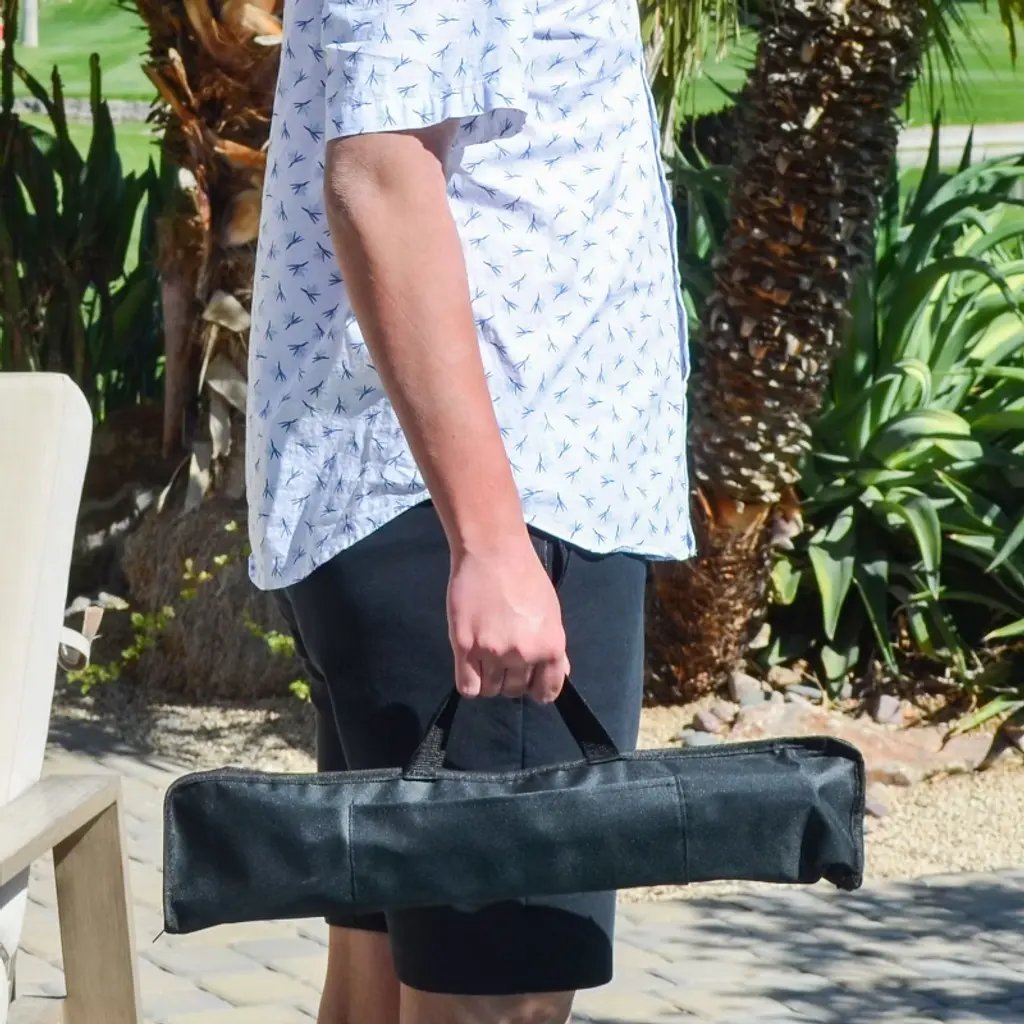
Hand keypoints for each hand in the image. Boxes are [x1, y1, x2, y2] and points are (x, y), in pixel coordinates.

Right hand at [447, 537, 570, 702]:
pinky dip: (470, 682)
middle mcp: (523, 654)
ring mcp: (493, 651)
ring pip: (490, 691)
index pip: (546, 692)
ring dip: (488, 679)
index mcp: (550, 646)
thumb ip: (553, 649)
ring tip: (486, 653)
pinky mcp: (465, 646)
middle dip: (510, 679)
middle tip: (503, 655)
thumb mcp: (551, 613)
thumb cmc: (525, 577)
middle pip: (514, 691)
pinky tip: (471, 664)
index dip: (536, 688)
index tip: (528, 679)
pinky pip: (467, 686)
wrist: (493, 551)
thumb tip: (558, 674)